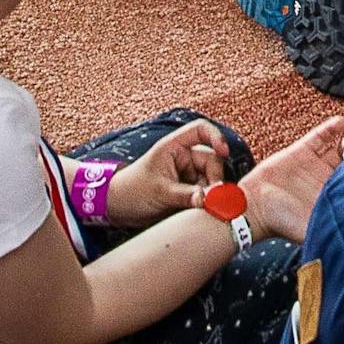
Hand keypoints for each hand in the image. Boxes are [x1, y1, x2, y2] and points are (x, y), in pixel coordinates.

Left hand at [102, 120, 228, 222]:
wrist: (118, 210)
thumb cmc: (132, 191)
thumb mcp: (160, 192)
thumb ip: (187, 195)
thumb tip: (212, 199)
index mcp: (174, 147)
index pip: (201, 130)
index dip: (216, 137)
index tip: (224, 152)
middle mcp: (184, 159)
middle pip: (212, 161)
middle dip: (214, 179)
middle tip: (212, 198)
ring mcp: (187, 176)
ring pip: (211, 181)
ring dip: (210, 194)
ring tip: (200, 208)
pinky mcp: (189, 193)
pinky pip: (205, 195)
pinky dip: (206, 203)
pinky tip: (198, 212)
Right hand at [242, 117, 343, 243]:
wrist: (255, 209)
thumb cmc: (282, 223)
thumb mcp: (313, 228)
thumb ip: (332, 227)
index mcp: (333, 196)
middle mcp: (327, 178)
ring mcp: (316, 163)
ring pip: (339, 146)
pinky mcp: (302, 150)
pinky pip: (320, 136)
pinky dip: (331, 128)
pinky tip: (340, 122)